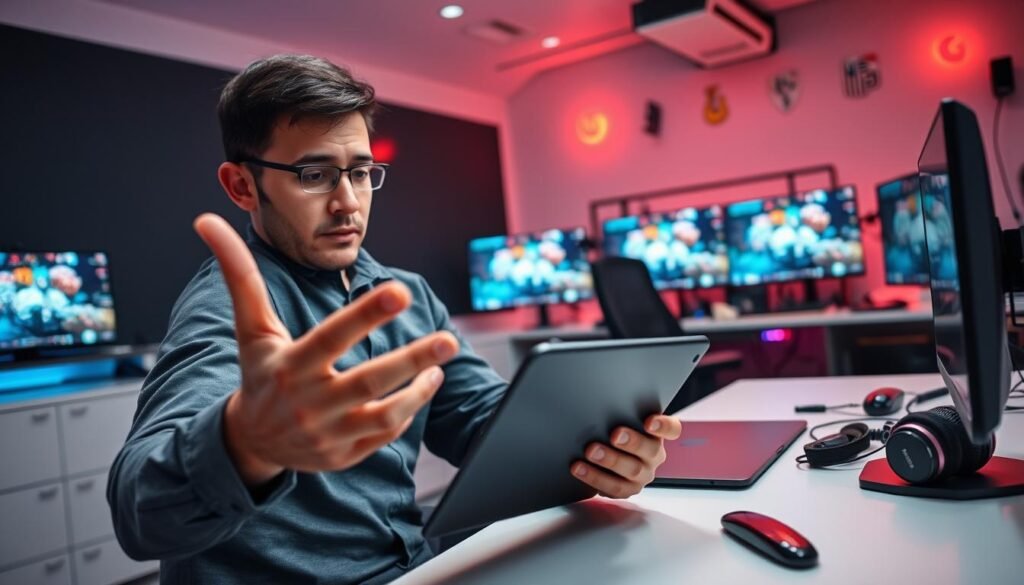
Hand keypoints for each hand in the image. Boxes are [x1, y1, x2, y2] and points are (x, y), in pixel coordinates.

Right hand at [193, 214, 459, 486]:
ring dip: (417, 391)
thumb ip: (240, 275)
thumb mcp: (251, 328)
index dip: (366, 315)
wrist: (250, 441)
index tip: (400, 291)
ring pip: (383, 415)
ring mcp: (329, 433)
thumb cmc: (259, 373)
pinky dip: (408, 412)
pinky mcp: (344, 456)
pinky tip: (422, 387)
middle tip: (448, 340)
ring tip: (440, 365)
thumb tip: (206, 221)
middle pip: (368, 381)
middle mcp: (311, 402)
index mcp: (291, 366)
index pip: (332, 336)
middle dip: (411, 359)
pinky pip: (384, 435)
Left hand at [571, 414, 681, 498]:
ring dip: (610, 461)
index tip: (649, 421)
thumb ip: (619, 413)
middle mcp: (655, 456)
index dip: (663, 426)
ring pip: (632, 471)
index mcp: (658, 435)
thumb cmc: (613, 430)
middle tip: (615, 435)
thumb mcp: (621, 420)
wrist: (605, 458)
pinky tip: (579, 469)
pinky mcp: (628, 490)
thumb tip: (598, 400)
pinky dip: (595, 478)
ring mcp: (643, 475)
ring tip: (590, 451)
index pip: (672, 429)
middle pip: (650, 450)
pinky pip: (615, 488)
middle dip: (632, 442)